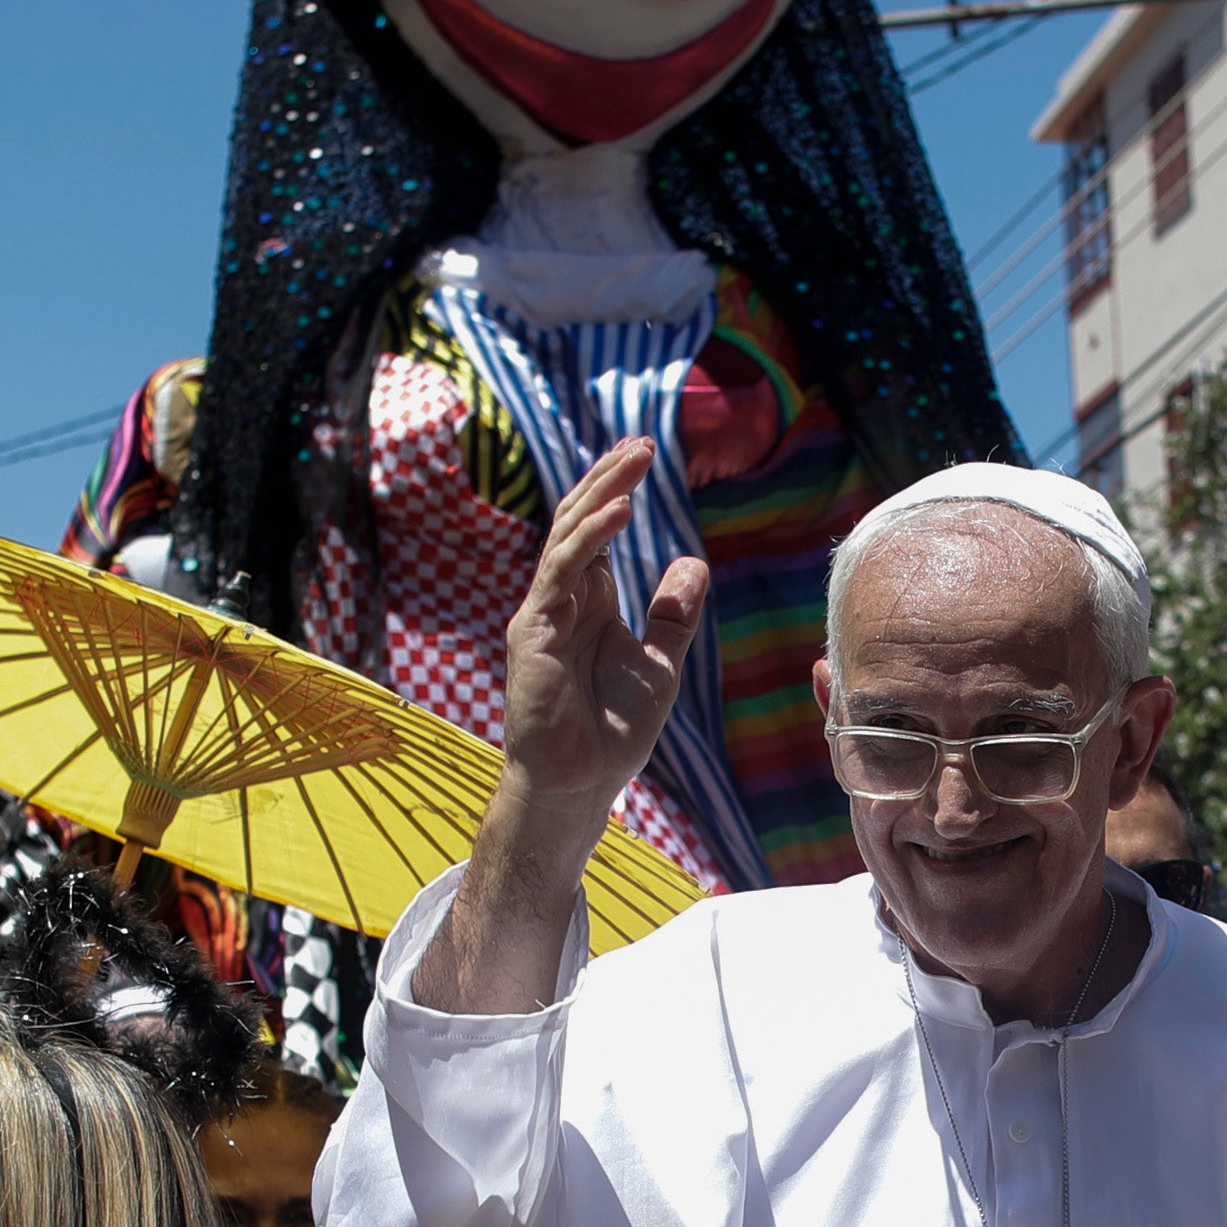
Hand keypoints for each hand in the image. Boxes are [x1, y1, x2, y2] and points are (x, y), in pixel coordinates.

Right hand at [502, 438, 708, 812]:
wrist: (579, 784)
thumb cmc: (613, 732)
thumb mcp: (659, 664)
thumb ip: (672, 615)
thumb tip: (694, 561)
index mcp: (586, 602)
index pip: (596, 532)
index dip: (616, 490)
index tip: (644, 455)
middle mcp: (560, 599)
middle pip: (579, 522)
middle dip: (609, 478)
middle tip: (642, 442)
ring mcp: (543, 613)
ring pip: (568, 537)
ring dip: (601, 494)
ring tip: (634, 460)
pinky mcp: (533, 632)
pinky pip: (561, 573)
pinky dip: (589, 539)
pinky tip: (617, 511)